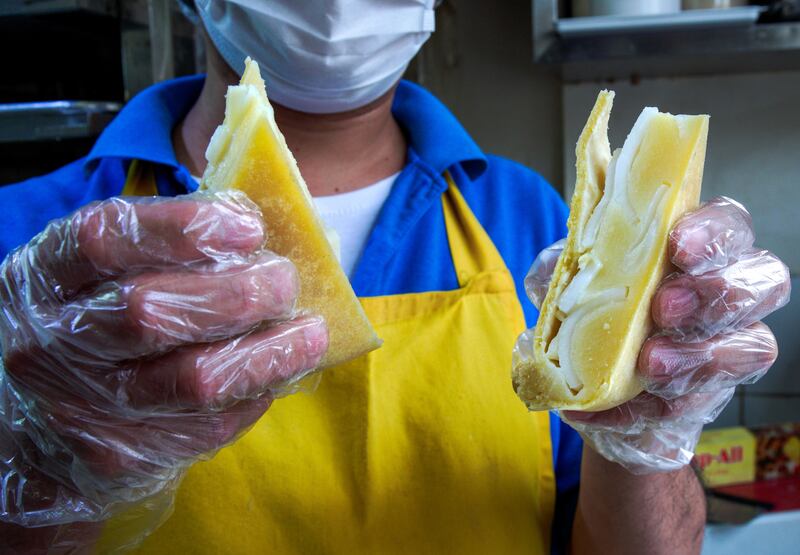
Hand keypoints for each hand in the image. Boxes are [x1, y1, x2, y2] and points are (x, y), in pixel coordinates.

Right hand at [0, 192, 327, 549]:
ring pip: (195, 379)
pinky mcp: (121, 456)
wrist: (42, 430)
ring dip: (268, 352)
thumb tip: (257, 232)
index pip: (106, 240)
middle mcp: (48, 343)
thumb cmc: (95, 326)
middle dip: (238, 294)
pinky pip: (208, 424)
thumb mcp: (102, 276)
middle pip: (152, 313)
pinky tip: (274, 373)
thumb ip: (164, 249)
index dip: (183, 229)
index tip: (249, 228)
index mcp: (44, 277)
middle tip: (285, 281)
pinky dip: (255, 393)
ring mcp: (81, 407)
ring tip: (311, 332)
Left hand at [528, 197, 789, 473]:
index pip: (728, 225)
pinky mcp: (708, 396)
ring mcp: (727, 347)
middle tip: (664, 308)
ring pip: (752, 346)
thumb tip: (562, 264)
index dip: (713, 233)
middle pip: (765, 281)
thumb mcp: (563, 283)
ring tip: (647, 364)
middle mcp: (726, 294)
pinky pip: (699, 403)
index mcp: (695, 251)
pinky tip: (611, 406)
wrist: (586, 387)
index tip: (678, 247)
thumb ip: (565, 267)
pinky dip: (649, 406)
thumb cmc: (587, 314)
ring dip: (699, 356)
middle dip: (717, 293)